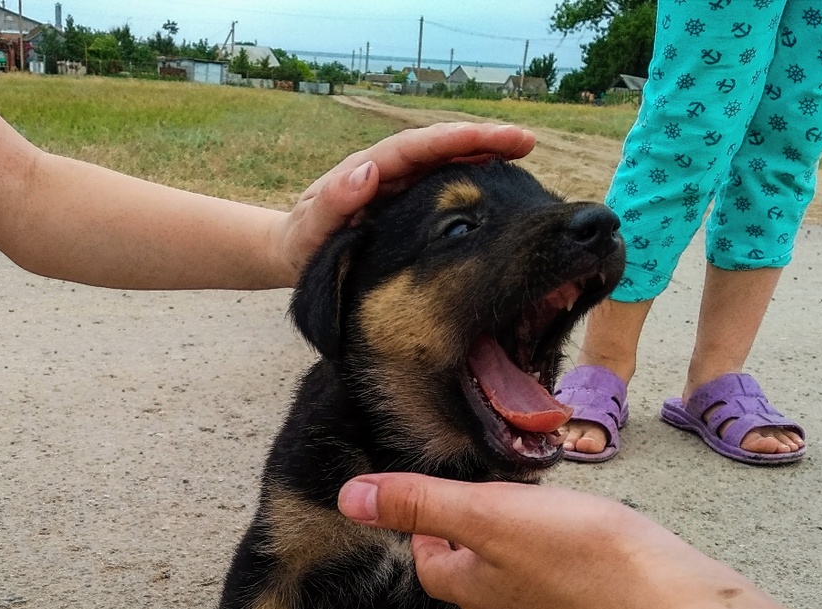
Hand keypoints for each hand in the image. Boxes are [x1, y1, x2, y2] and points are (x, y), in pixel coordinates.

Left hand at [273, 122, 535, 286]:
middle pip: (441, 146)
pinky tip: (502, 181)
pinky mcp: (408, 200)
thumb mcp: (309, 232)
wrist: (295, 255)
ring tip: (524, 151)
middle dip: (483, 140)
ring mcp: (401, 183)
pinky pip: (446, 183)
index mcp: (367, 170)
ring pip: (448, 161)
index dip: (456, 140)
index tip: (492, 140)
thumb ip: (332, 205)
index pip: (418, 147)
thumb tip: (366, 172)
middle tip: (527, 141)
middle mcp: (388, 169)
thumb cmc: (302, 246)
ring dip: (485, 154)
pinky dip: (474, 177)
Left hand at [337, 473, 734, 608]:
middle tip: (483, 492)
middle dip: (468, 533)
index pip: (429, 563)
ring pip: (516, 574)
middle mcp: (509, 608)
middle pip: (470, 570)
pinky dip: (558, 553)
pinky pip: (560, 578)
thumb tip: (348, 498)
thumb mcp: (488, 516)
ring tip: (530, 504)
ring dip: (513, 541)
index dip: (423, 529)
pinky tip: (581, 534)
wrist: (668, 606)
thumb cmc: (579, 558)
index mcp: (475, 587)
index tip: (431, 498)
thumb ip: (422, 505)